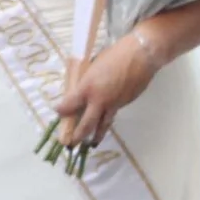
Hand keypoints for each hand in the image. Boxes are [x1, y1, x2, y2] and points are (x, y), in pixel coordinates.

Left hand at [54, 34, 159, 148]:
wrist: (141, 56)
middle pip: (86, 123)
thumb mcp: (93, 66)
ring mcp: (114, 104)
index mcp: (88, 87)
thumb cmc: (115, 55)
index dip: (62, 111)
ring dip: (96, 135)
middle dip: (77, 135)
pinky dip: (107, 121)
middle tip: (71, 143)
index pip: (70, 105)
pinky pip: (113, 115)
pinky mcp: (125, 104)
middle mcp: (99, 100)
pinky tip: (104, 123)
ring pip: (103, 124)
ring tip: (91, 144)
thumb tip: (80, 89)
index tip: (58, 112)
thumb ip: (86, 81)